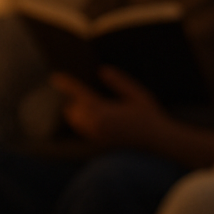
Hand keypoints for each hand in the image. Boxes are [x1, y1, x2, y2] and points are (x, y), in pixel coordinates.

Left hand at [50, 66, 167, 147]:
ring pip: (75, 121)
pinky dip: (80, 121)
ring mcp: (97, 135)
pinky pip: (83, 130)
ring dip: (75, 111)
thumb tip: (101, 70)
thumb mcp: (137, 94)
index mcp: (104, 110)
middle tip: (71, 89)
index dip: (67, 84)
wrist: (157, 141)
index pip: (79, 94)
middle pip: (72, 109)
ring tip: (77, 102)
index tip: (56, 77)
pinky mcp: (100, 142)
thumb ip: (118, 82)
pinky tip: (87, 115)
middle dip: (72, 99)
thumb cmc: (149, 116)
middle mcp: (97, 124)